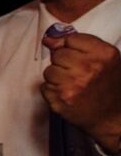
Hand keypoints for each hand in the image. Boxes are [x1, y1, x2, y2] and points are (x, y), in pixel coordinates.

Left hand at [43, 31, 120, 152]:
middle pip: (57, 54)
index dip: (72, 48)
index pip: (71, 39)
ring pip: (49, 70)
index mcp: (104, 54)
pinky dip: (53, 90)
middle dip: (64, 63)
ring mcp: (73, 84)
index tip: (80, 57)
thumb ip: (79, 44)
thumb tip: (48, 39)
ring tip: (73, 85)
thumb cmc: (107, 84)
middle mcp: (89, 68)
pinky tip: (68, 94)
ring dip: (57, 77)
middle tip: (78, 74)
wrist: (111, 116)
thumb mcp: (104, 59)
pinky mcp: (60, 99)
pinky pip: (44, 86)